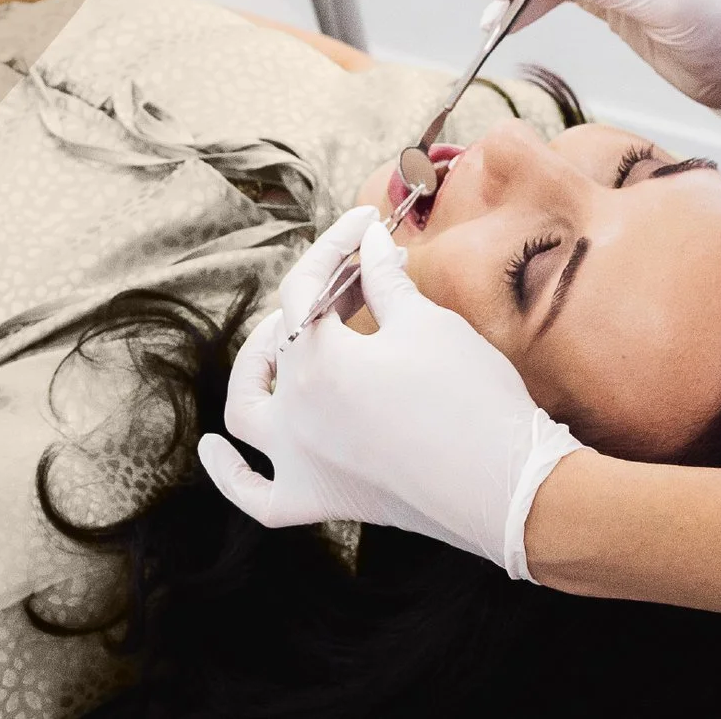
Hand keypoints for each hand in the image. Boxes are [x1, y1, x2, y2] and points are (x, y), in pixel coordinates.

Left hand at [198, 209, 580, 578]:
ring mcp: (298, 463)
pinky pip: (256, 494)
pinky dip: (229, 473)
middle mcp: (293, 414)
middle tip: (361, 276)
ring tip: (275, 340)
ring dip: (253, 369)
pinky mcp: (317, 500)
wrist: (504, 487)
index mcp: (317, 362)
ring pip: (247, 411)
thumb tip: (368, 243)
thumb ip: (383, 280)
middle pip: (284, 339)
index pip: (308, 287)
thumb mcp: (427, 325)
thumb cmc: (469, 398)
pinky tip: (216, 447)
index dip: (337, 244)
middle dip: (318, 296)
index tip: (368, 220)